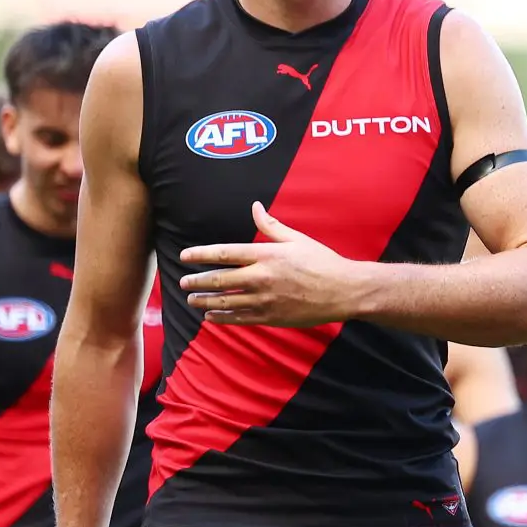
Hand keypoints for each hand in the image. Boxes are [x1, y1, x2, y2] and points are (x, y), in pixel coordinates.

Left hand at [178, 202, 361, 326]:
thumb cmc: (323, 262)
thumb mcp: (297, 239)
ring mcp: (265, 300)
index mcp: (266, 255)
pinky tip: (211, 318)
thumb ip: (271, 226)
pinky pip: (240, 319)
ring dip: (205, 302)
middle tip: (182, 283)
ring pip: (226, 302)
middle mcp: (261, 277)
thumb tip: (255, 207)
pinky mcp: (271, 317)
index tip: (184, 256)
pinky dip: (223, 319)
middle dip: (197, 282)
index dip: (200, 254)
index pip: (223, 253)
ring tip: (192, 301)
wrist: (344, 291)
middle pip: (219, 280)